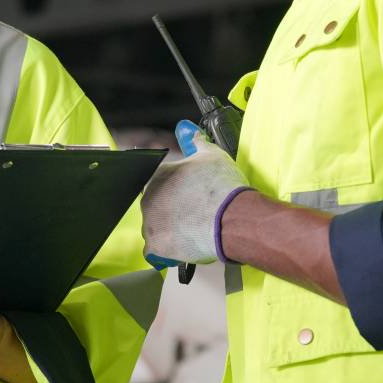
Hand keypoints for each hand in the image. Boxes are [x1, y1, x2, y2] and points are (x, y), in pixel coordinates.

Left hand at [141, 121, 250, 266]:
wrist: (233, 218)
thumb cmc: (222, 188)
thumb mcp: (211, 155)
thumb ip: (195, 142)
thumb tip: (188, 130)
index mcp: (157, 175)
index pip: (156, 181)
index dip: (173, 189)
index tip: (185, 196)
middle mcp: (149, 199)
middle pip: (154, 205)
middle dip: (170, 209)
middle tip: (192, 212)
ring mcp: (150, 224)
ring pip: (153, 228)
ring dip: (168, 229)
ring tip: (192, 229)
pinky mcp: (157, 246)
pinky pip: (154, 251)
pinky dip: (166, 250)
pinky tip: (183, 245)